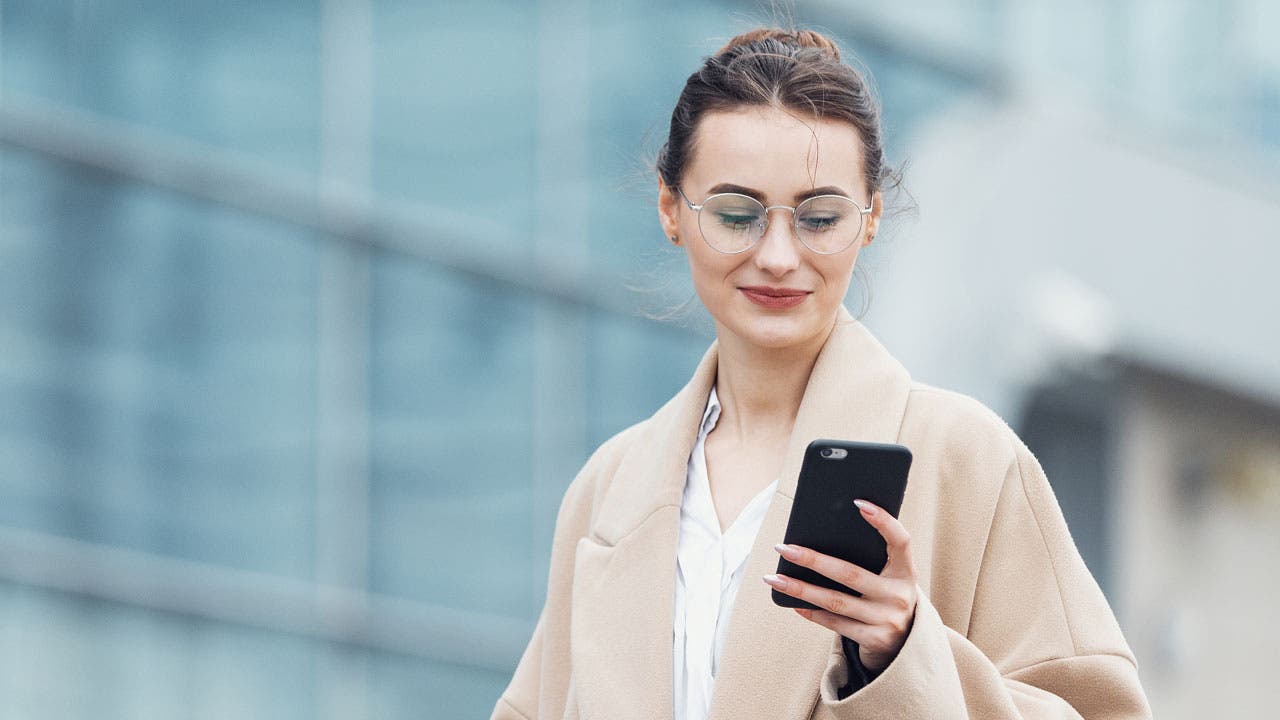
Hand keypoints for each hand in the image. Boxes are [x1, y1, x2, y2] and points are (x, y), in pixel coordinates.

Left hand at [764, 499, 917, 671]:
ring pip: (835, 601)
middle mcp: (899, 595)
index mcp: (906, 572)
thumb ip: (871, 560)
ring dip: (800, 589)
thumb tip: (820, 537)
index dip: (883, 521)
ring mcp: (887, 619)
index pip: (901, 540)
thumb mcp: (890, 578)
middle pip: (850, 573)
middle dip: (812, 560)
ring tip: (773, 578)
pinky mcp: (873, 639)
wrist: (906, 645)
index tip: (858, 503)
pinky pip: (835, 623)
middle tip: (783, 548)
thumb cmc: (887, 598)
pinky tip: (792, 602)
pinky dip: (811, 612)